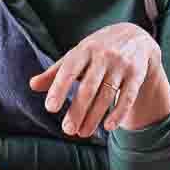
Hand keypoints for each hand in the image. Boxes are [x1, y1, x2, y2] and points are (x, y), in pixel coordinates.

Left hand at [27, 22, 169, 136]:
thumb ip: (55, 72)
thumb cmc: (97, 50)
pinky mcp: (137, 74)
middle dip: (77, 110)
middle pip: (88, 87)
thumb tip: (32, 85)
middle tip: (67, 130)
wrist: (135, 36)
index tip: (50, 108)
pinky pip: (128, 96)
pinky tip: (108, 127)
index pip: (69, 70)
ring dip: (94, 117)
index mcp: (84, 50)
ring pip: (107, 95)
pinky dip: (119, 113)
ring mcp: (121, 65)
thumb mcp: (77, 55)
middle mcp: (103, 56)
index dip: (59, 89)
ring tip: (82, 133)